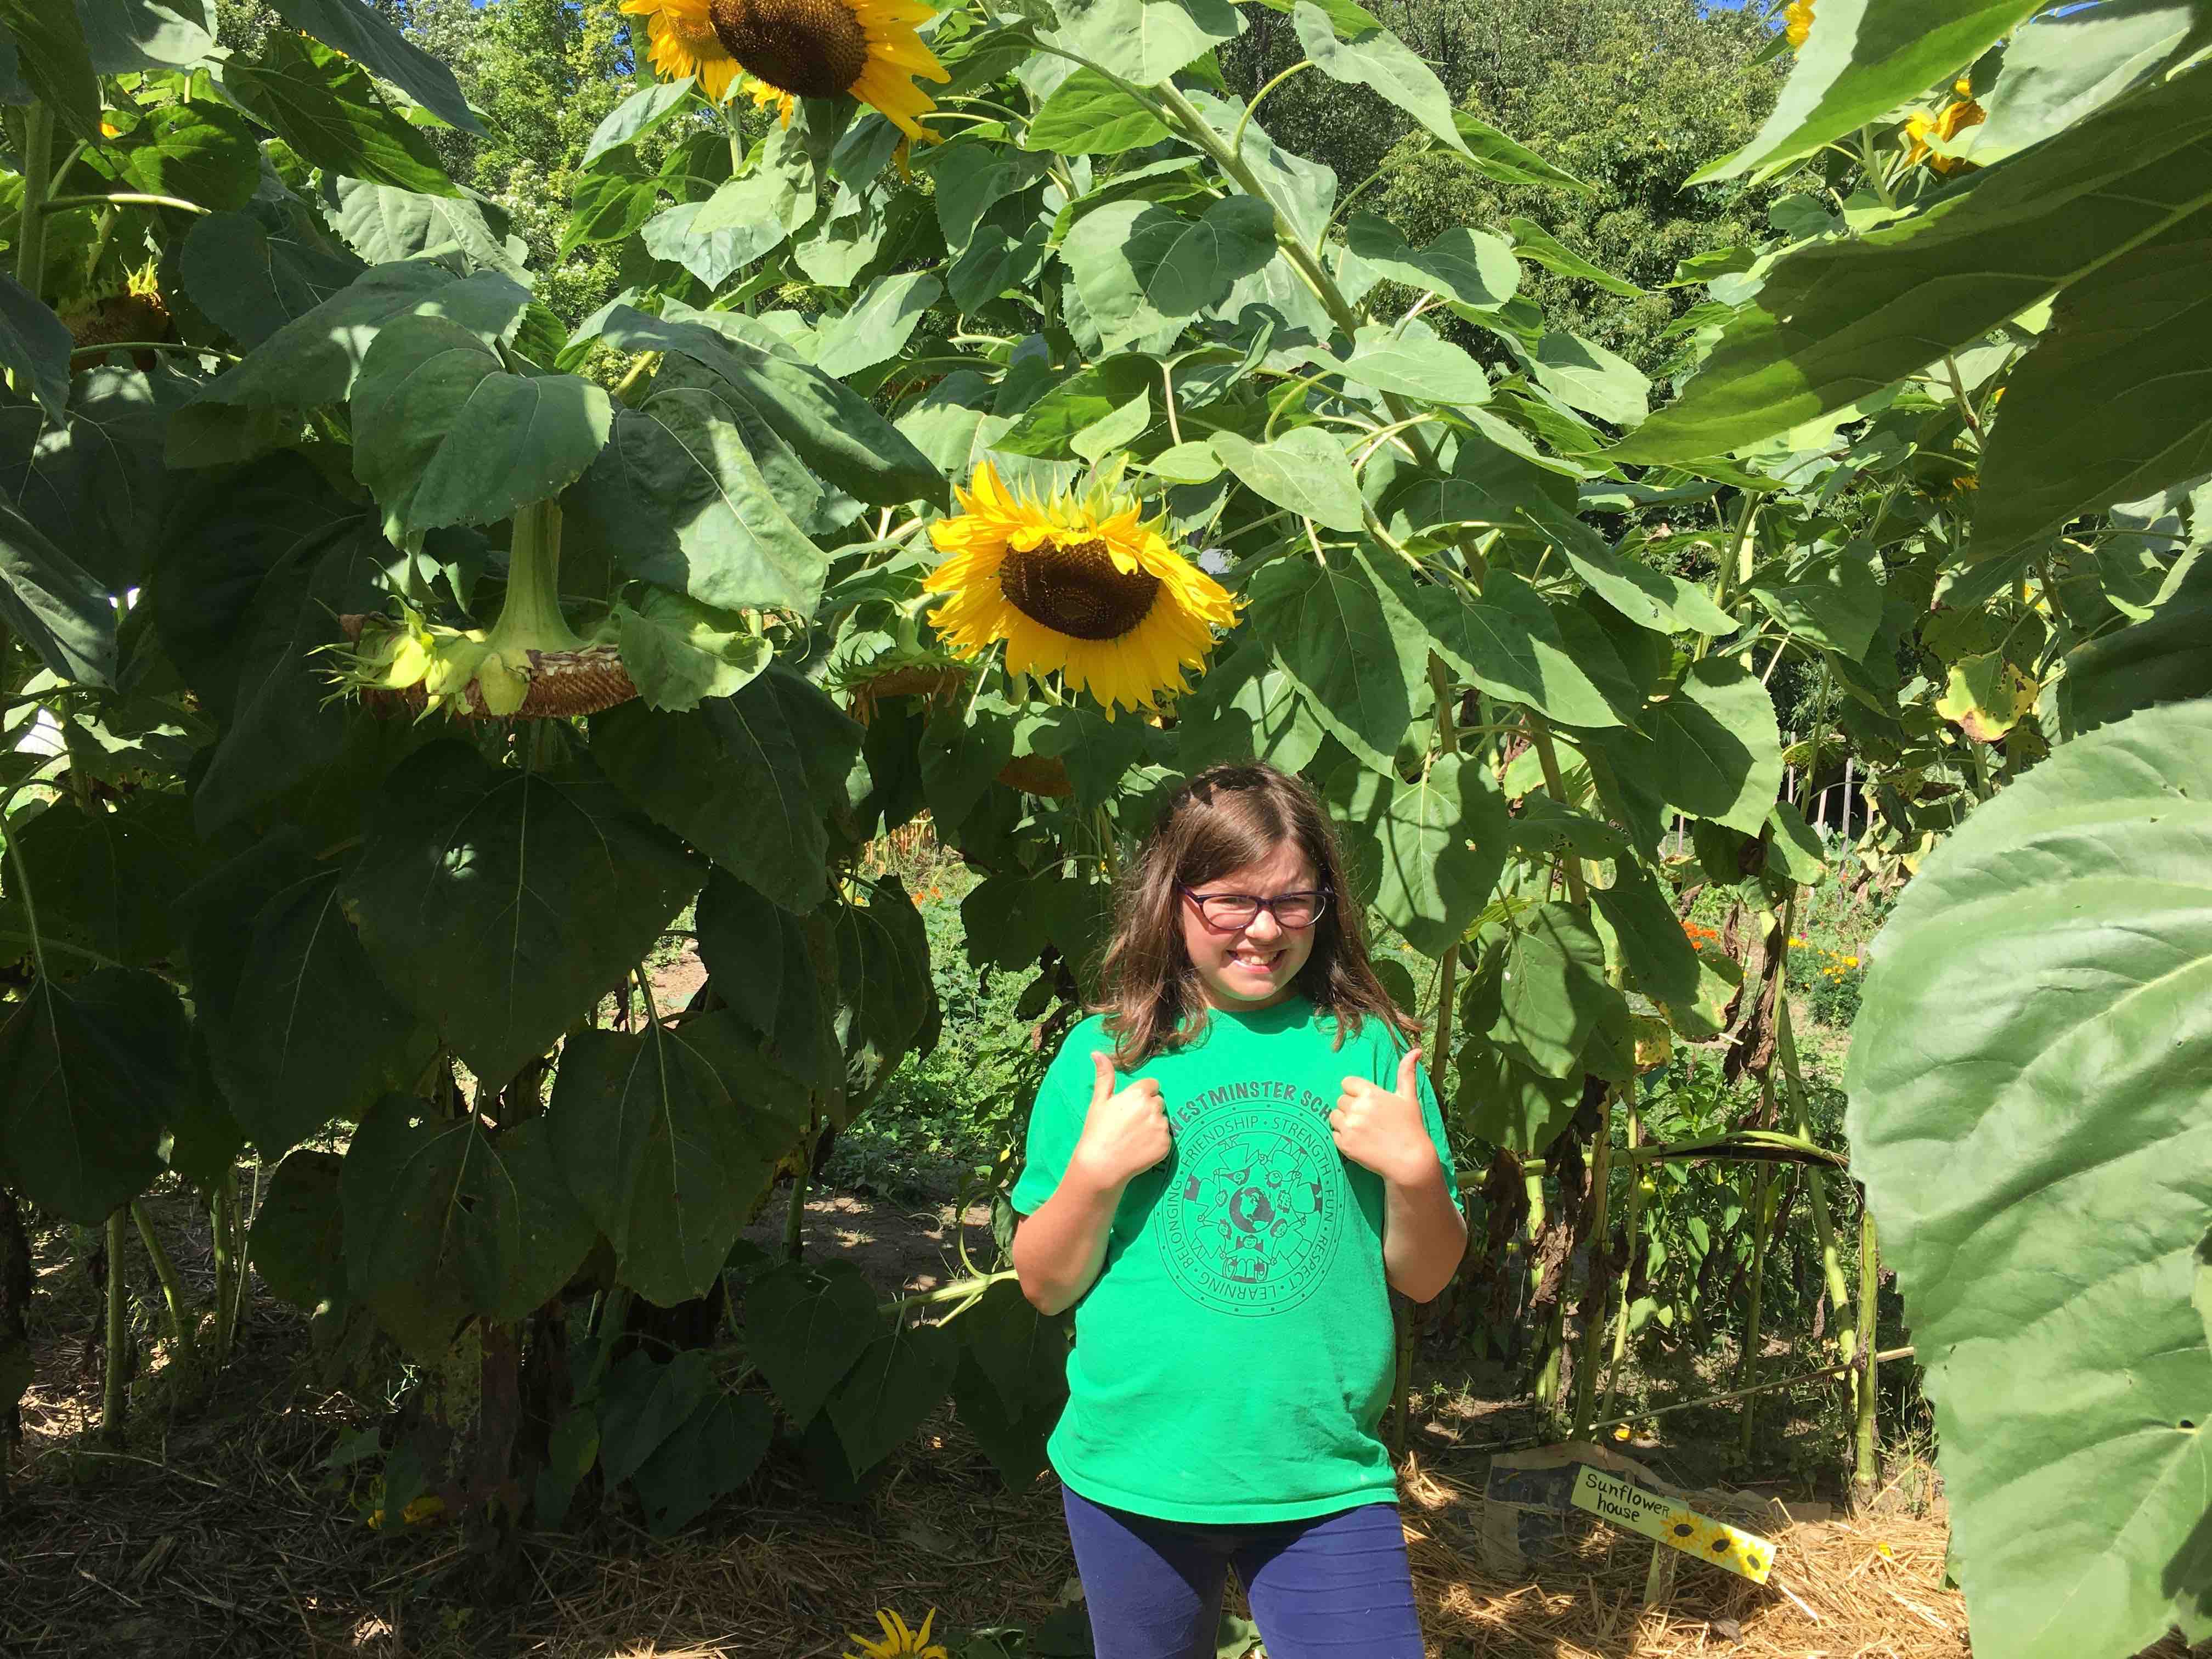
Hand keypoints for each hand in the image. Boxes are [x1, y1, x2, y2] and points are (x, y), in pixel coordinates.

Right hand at [1069, 1050, 1172, 1190]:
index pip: (1152, 1085)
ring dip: (1153, 1125)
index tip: (1130, 1107)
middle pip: (1158, 1102)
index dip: (1141, 1095)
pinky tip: (1141, 1148)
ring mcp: (1161, 1127)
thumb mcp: (1099, 1101)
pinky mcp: (1166, 1145)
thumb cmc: (1097, 1132)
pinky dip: (1156, 1142)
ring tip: (1135, 1137)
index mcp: (1138, 1094)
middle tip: (1131, 1124)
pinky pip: (1166, 1137)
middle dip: (1148, 1109)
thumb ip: (1104, 1076)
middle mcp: (1153, 1107)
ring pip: (1162, 1119)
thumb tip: (1096, 1052)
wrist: (1101, 1166)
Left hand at [1332, 1047, 1441, 1187]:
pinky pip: (1333, 1133)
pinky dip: (1343, 1137)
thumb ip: (1406, 1073)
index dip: (1355, 1092)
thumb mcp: (1408, 1098)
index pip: (1347, 1083)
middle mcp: (1357, 1108)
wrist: (1409, 1161)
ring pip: (1334, 1116)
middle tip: (1367, 1119)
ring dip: (1343, 1121)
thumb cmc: (1410, 1127)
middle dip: (1351, 1107)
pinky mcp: (1344, 1144)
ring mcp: (1349, 1127)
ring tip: (1361, 1129)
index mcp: (1370, 1093)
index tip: (1366, 1102)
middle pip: (1341, 1100)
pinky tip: (1359, 1141)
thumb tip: (1416, 1050)